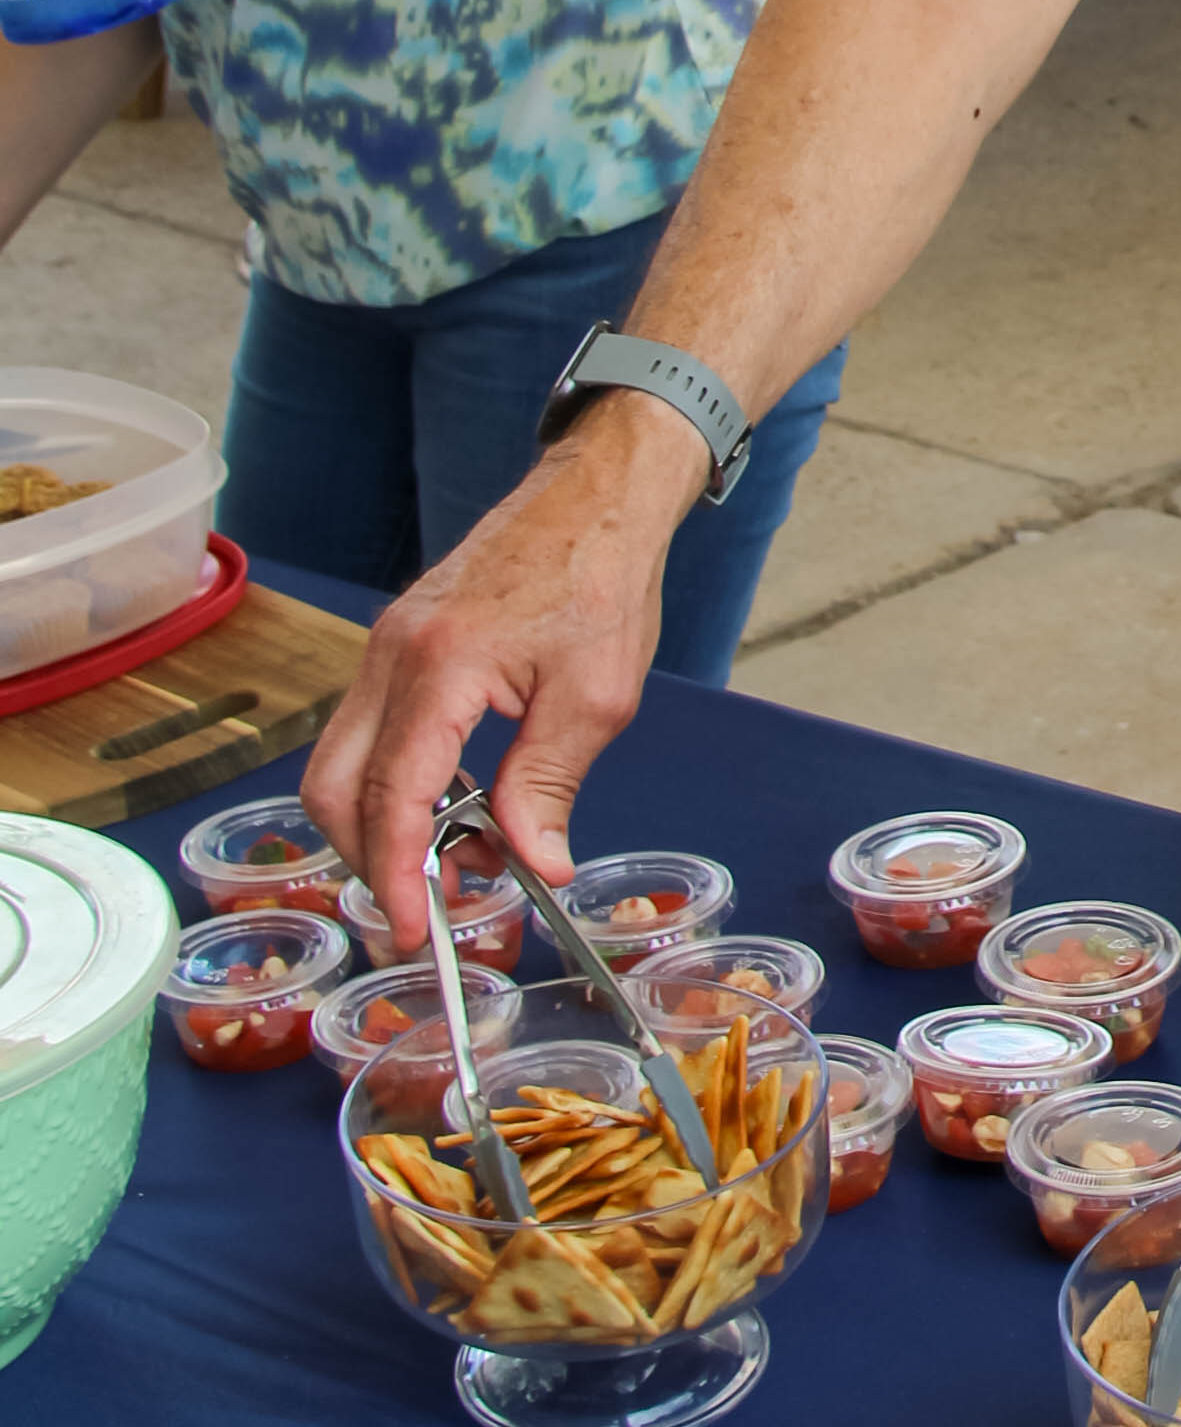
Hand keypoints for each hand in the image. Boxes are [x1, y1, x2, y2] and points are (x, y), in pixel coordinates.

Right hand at [302, 409, 703, 940]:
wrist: (595, 494)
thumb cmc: (601, 579)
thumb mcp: (596, 696)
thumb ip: (549, 785)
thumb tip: (533, 866)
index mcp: (440, 667)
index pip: (390, 797)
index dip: (396, 876)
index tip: (414, 932)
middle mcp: (391, 655)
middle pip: (333, 788)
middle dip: (370, 860)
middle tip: (428, 909)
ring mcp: (385, 646)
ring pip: (339, 762)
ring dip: (380, 824)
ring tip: (460, 856)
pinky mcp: (397, 644)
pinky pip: (366, 731)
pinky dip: (391, 782)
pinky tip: (454, 803)